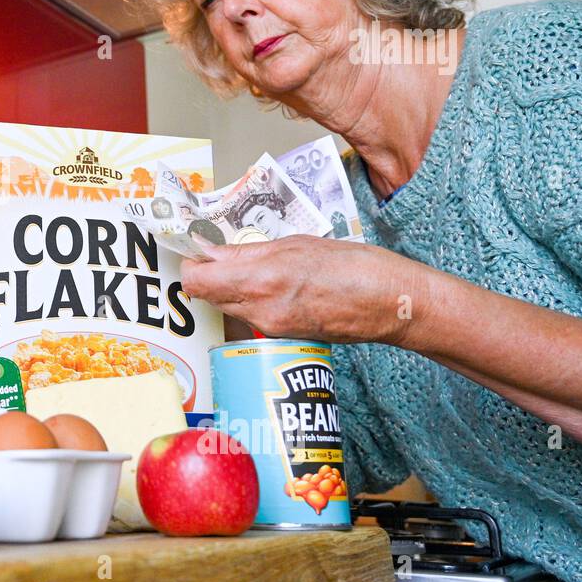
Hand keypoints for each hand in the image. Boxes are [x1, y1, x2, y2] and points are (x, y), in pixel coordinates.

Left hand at [179, 235, 427, 343]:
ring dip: (229, 288)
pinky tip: (274, 286)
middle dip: (208, 275)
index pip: (197, 281)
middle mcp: (260, 309)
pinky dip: (251, 301)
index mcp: (261, 280)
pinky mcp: (283, 337)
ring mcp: (271, 328)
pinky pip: (251, 317)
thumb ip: (247, 252)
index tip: (198, 250)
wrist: (390, 304)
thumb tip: (211, 250)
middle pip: (208, 296)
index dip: (192, 264)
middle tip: (222, 255)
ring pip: (228, 307)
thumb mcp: (296, 244)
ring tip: (255, 269)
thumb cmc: (353, 266)